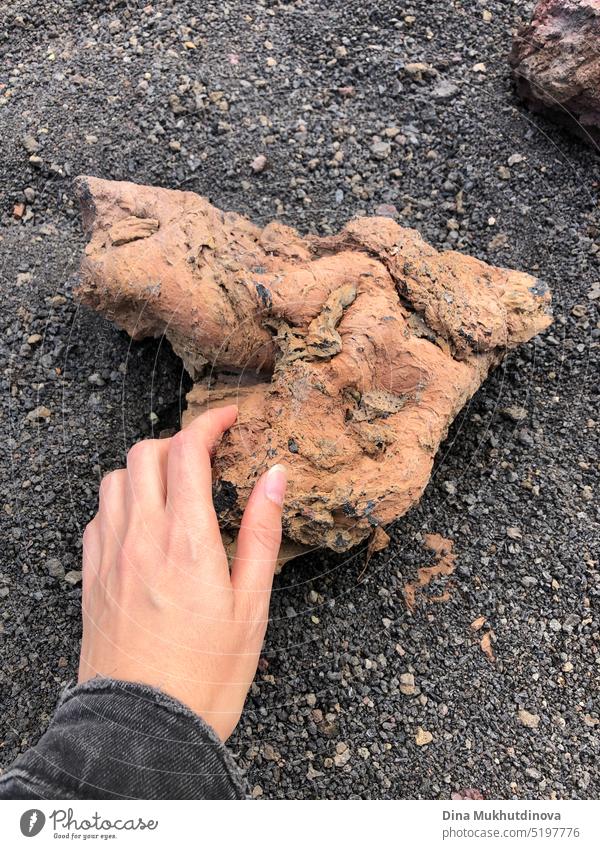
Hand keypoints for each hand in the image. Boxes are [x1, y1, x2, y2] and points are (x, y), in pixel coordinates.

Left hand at [78, 405, 286, 740]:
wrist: (143, 729)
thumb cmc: (206, 675)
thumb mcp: (252, 606)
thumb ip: (262, 533)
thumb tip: (275, 476)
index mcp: (187, 542)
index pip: (188, 452)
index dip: (210, 423)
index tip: (229, 417)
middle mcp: (141, 538)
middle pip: (145, 453)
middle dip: (178, 439)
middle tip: (206, 454)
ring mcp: (109, 556)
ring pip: (115, 478)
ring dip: (145, 467)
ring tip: (175, 485)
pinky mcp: (91, 577)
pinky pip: (97, 516)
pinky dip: (121, 500)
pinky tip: (143, 521)